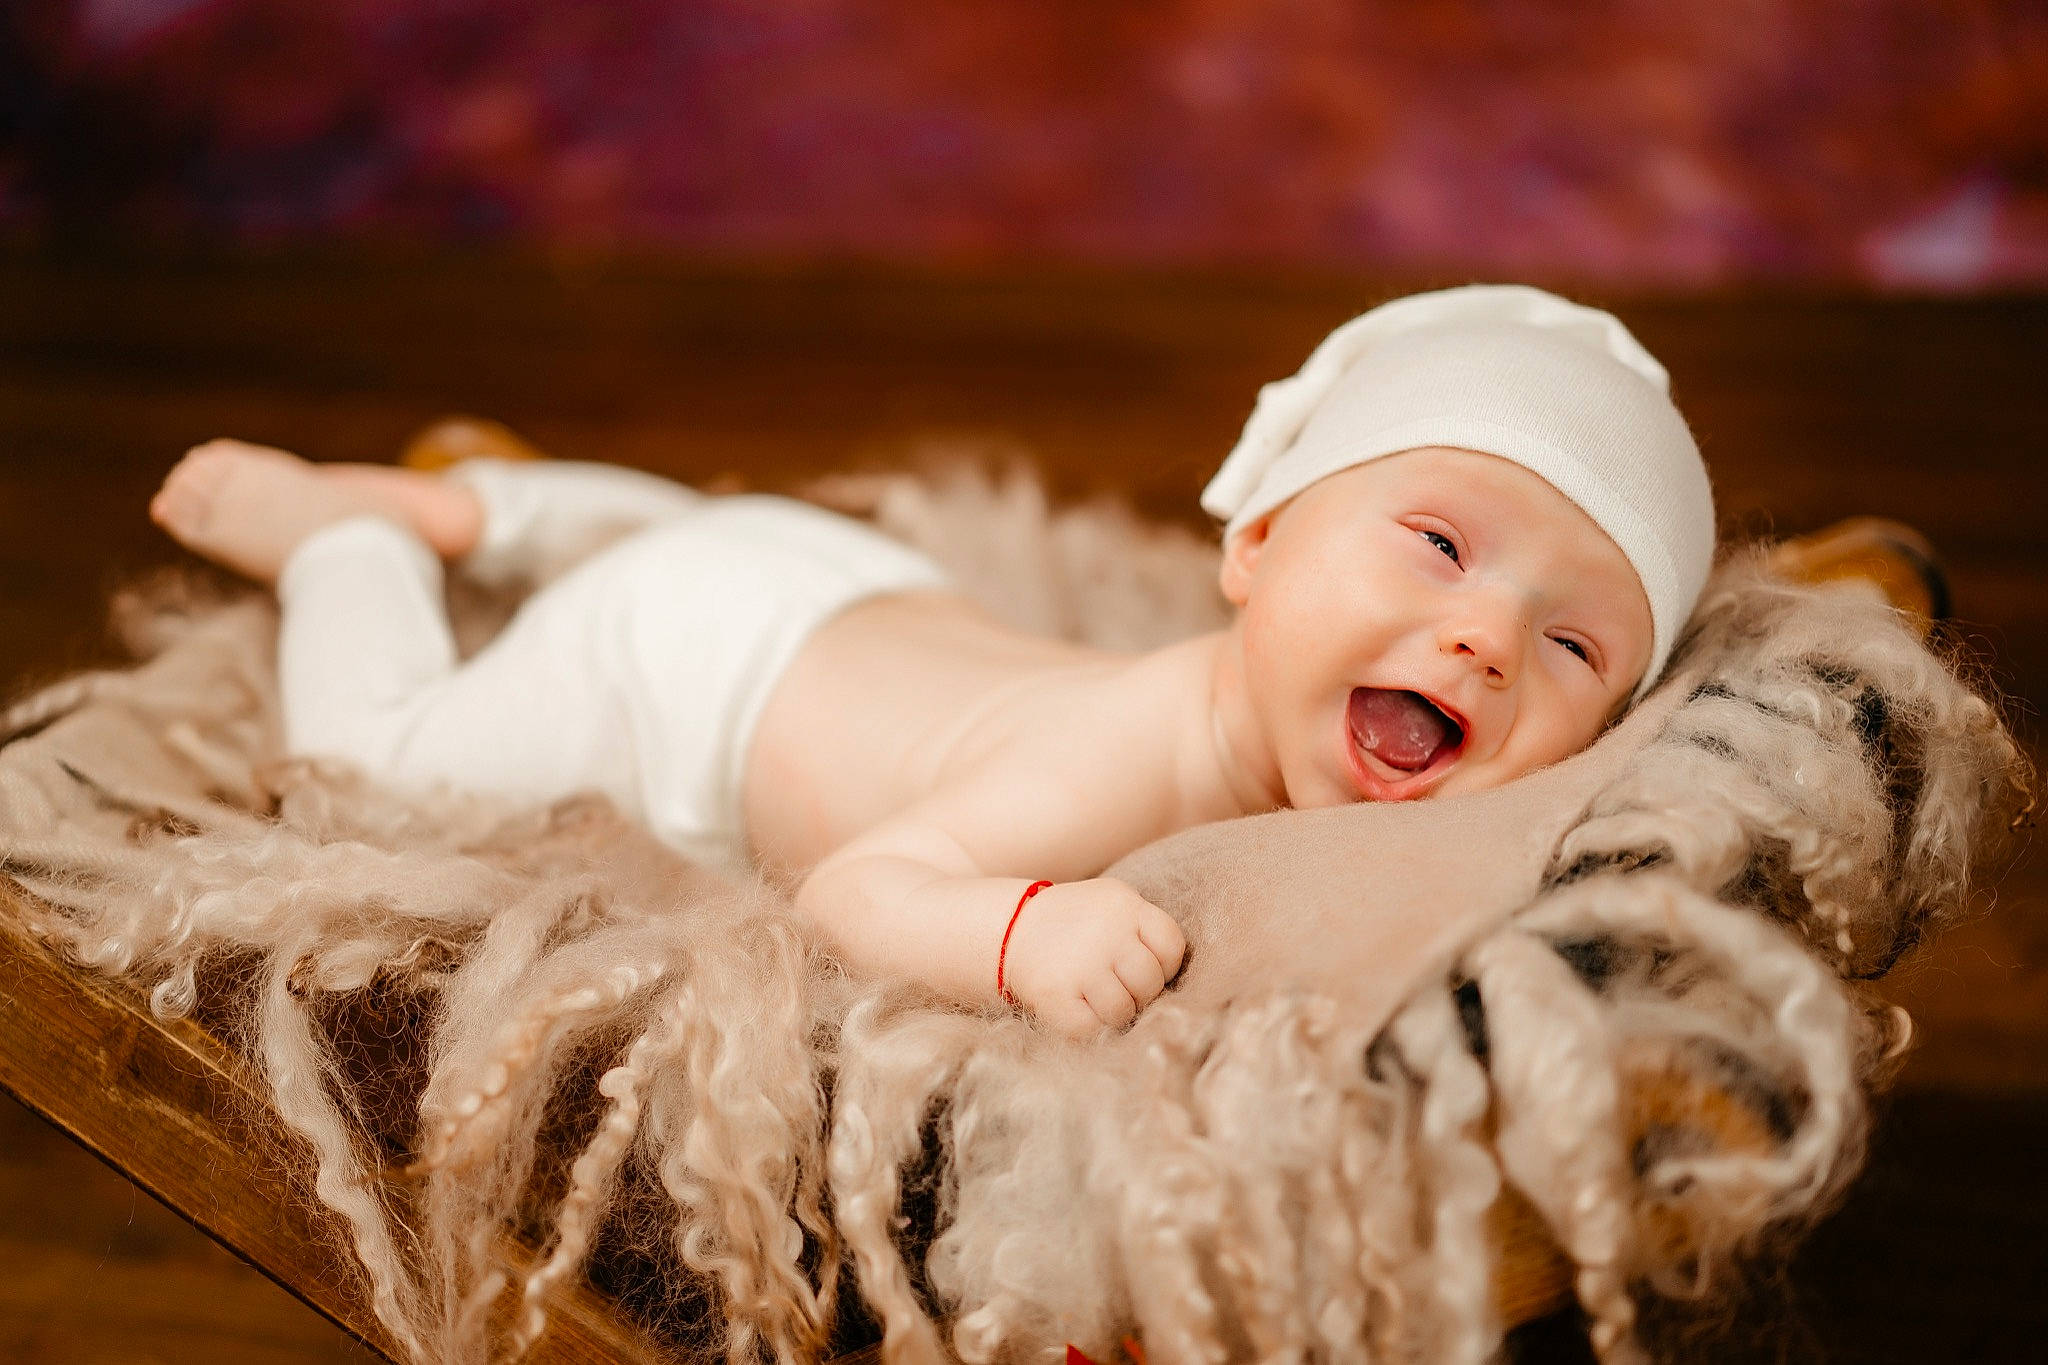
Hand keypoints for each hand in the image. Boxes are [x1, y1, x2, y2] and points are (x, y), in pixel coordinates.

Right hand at [1000, 878, 1186, 1037]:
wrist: (1010, 929)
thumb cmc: (1074, 925)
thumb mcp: (1111, 906)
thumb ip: (1143, 932)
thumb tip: (1168, 983)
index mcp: (1125, 905)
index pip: (1171, 945)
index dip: (1164, 965)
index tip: (1143, 967)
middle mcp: (1107, 932)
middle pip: (1150, 982)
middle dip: (1139, 993)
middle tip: (1118, 987)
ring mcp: (1081, 964)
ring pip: (1124, 1011)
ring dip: (1114, 1013)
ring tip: (1096, 998)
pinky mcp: (1056, 995)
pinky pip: (1092, 1029)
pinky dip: (1089, 1028)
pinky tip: (1078, 1009)